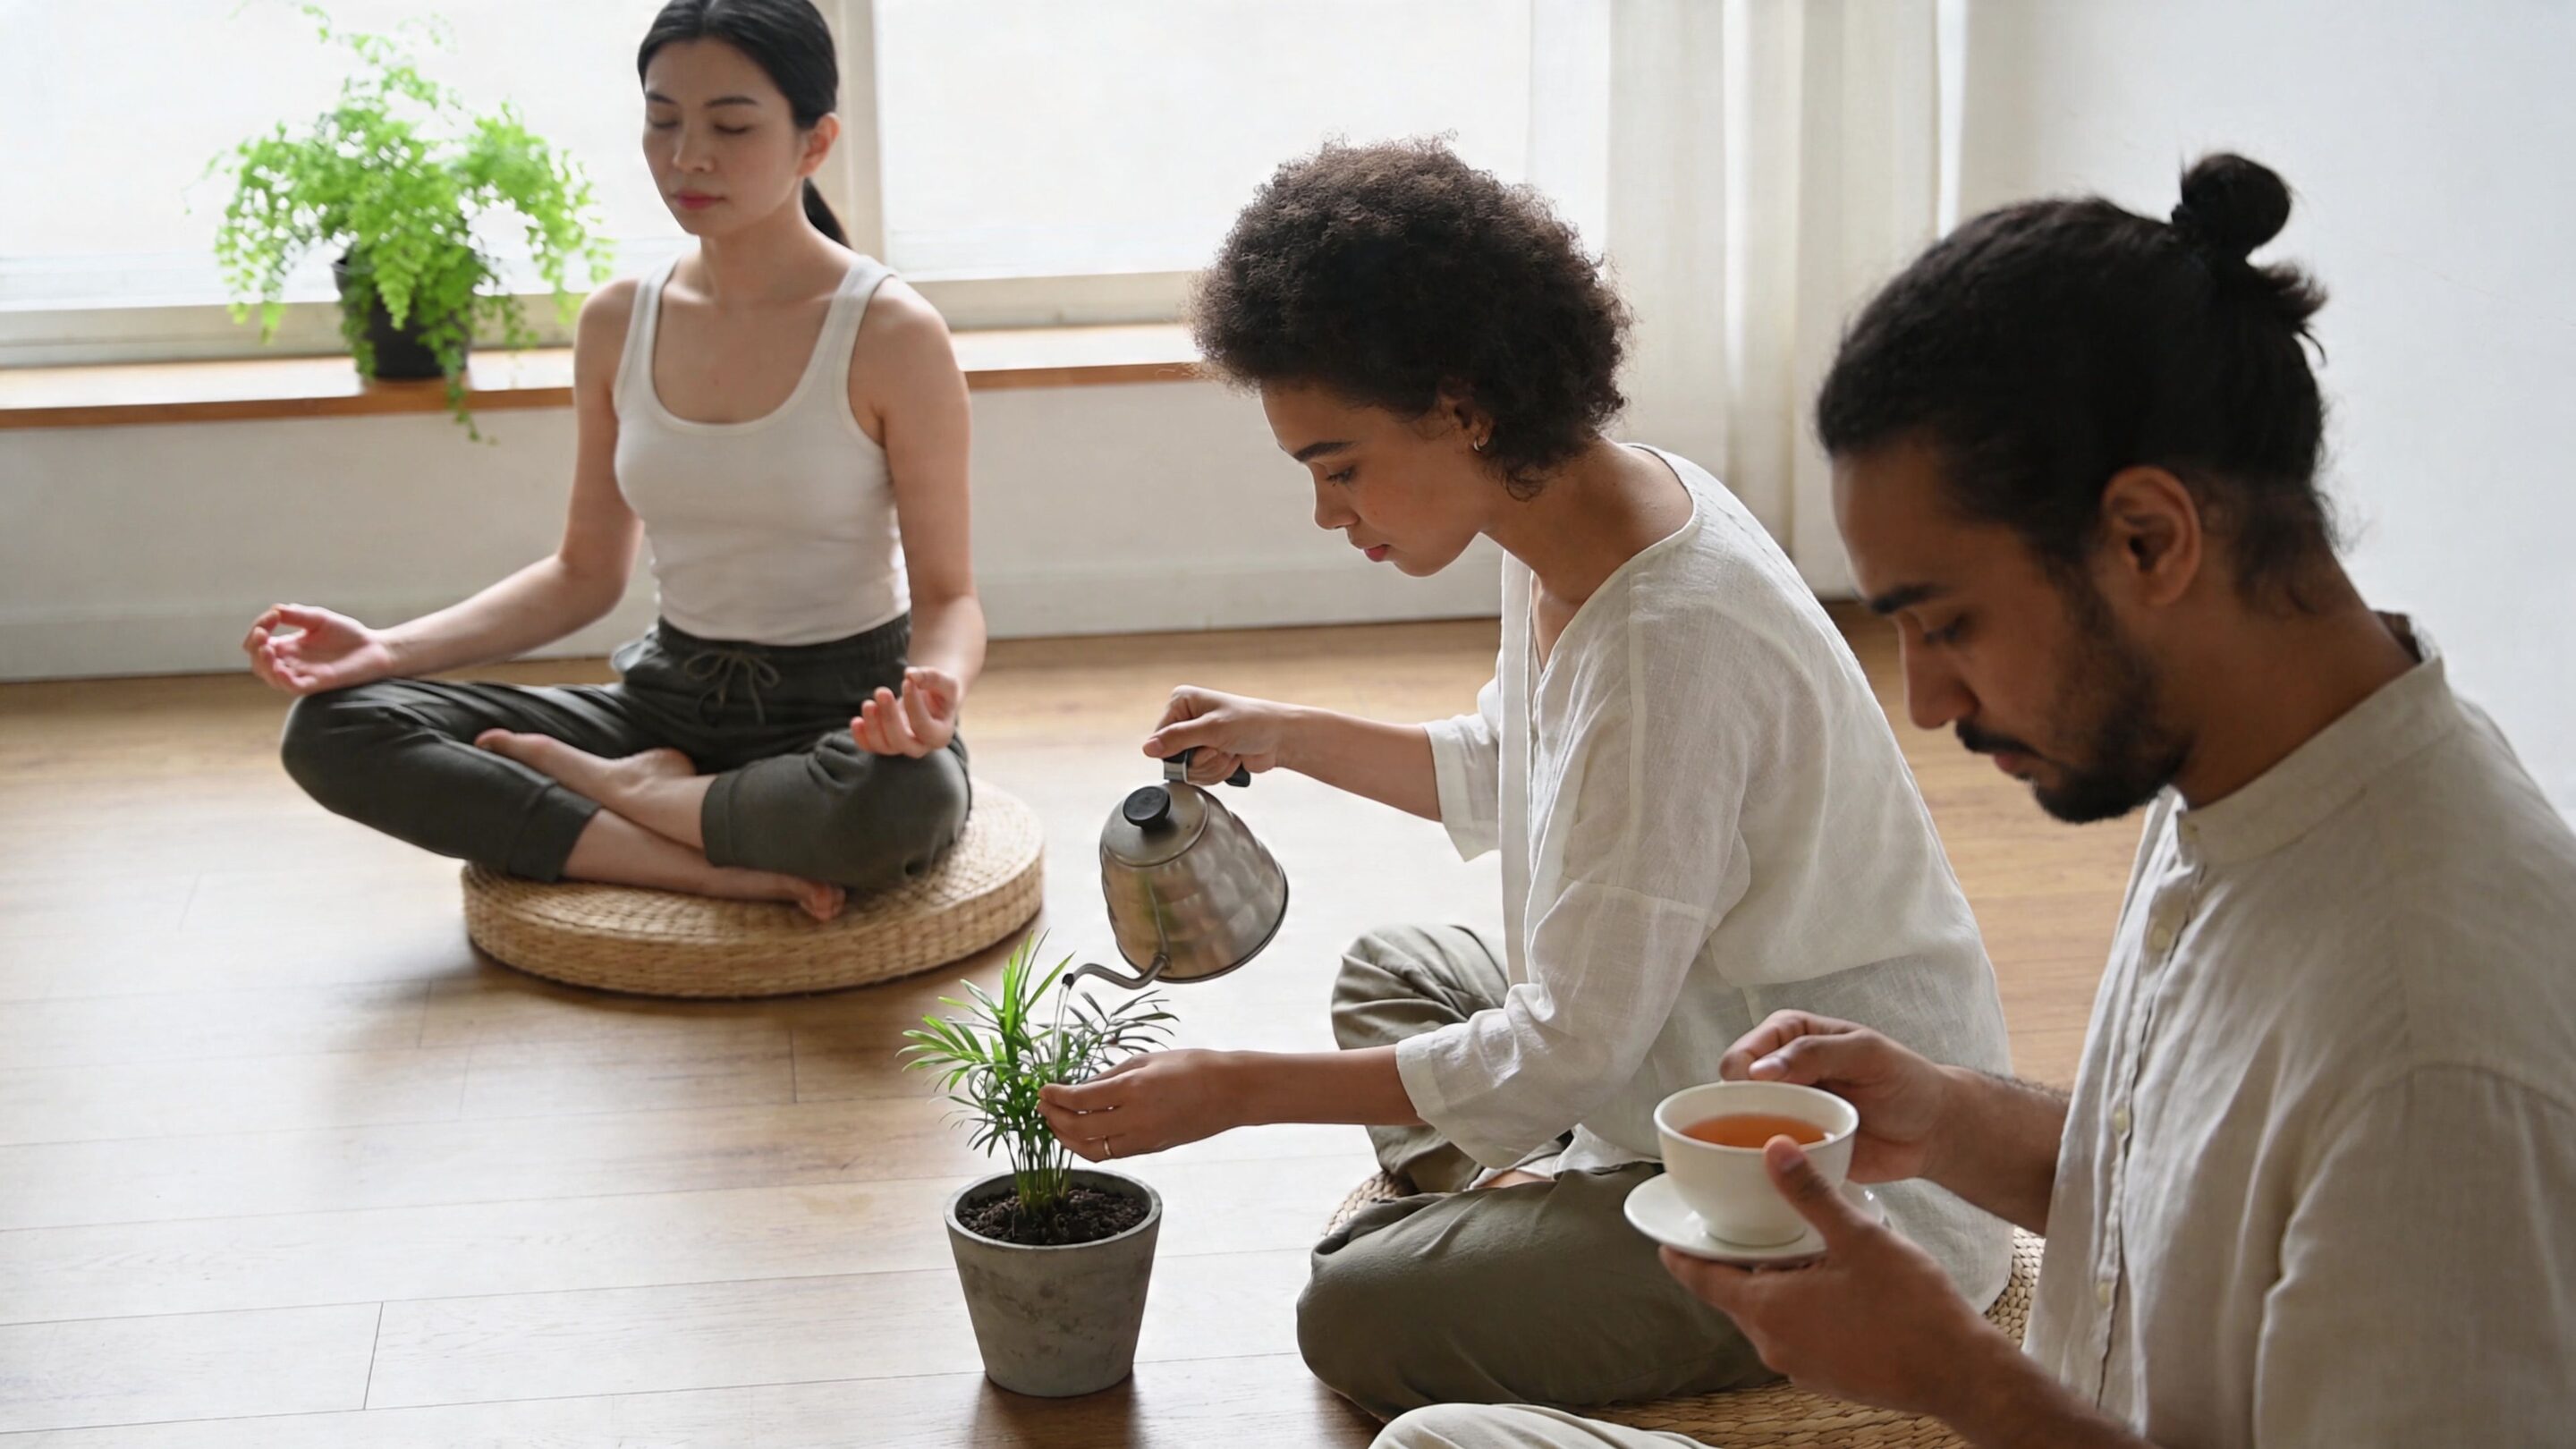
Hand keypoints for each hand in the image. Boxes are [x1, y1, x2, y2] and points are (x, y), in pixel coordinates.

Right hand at [242, 604, 396, 696]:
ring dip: (263, 664)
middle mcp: (291, 662)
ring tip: (267, 650)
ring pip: (270, 677)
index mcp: (288, 646)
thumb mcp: (318, 618)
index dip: (258, 629)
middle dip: (254, 647)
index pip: (259, 642)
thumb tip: (274, 609)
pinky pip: (293, 687)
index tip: (274, 616)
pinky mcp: (317, 683)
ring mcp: (302, 674)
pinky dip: (283, 680)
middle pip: (258, 662)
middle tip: (263, 634)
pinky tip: (281, 669)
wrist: (374, 648)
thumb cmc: (347, 634)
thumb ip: (297, 615)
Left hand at [852, 667, 959, 756]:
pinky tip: (856, 720)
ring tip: (868, 703)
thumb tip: (910, 675)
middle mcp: (921, 746)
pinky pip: (870, 747)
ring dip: (872, 726)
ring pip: (884, 746)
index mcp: (940, 735)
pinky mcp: (884, 743)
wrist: (929, 699)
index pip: (924, 727)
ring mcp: (901, 747)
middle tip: (881, 691)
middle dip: (889, 717)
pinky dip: (860, 737)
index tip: (906, 681)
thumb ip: (932, 677)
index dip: (914, 706)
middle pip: (901, 742)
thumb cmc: (939, 692)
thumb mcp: (945, 681)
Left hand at [1038, 1049, 1239, 1159]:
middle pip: (1079, 1128)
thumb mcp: (1147, 1060)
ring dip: (1067, 1138)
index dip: (1055, 1096)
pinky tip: (1083, 1133)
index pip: (1079, 1099)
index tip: (1043, 1090)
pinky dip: (1090, 1145)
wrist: (1230, 1092)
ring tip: (1056, 1124)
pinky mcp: (1151, 1149)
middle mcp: (1135, 1118)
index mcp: (1133, 1089)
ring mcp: (1143, 1138)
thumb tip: (1081, 1087)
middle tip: (1043, 1106)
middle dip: (1054, 1118)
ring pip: (1092, 1149)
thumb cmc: (1192, 1067)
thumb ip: (1111, 1075)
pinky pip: (1112, 1153)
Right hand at [1144, 687, 1298, 783]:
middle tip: (1220, 747)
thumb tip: (1147, 748)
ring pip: (1190, 770)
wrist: (1280, 738)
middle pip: (1174, 758)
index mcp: (1182, 702)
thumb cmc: (1253, 723)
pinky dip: (1219, 771)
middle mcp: (1187, 719)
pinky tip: (1234, 758)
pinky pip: (1202, 776)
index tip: (1202, 744)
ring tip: (1230, 751)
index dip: (1179, 750)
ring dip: (1213, 766)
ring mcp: (1198, 739)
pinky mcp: (1210, 755)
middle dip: (1201, 760)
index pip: (1159, 738)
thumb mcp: (1212, 729)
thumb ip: (1177, 739)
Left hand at [1660, 1139, 2010, 1418]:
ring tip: (1791, 1248)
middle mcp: (1773, 1345)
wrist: (1959, 1374)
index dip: (1682, 1255)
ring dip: (1774, 1284)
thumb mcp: (1857, 1238)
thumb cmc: (1910, 1309)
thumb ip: (1810, 1194)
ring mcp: (1800, 1367)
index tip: (1665, 1238)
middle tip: (1742, 1225)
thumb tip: (1776, 1149)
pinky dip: (1800, 1307)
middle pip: (1736, 1295)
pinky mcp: (1827, 1377)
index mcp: (1768, 1310)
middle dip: (1737, 1261)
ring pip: (1770, 1315)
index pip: (1703, 1279)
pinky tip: (1828, 1285)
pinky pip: (1798, 1334)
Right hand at [1720, 1011, 1955, 1184]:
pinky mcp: (1796, 1147)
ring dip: (1751, 1138)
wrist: (1932, 1131)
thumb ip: (1816, 1053)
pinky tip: (1778, 1168)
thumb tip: (1760, 1070)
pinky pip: (1766, 1156)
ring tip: (1776, 1148)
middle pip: (1735, 1091)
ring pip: (1743, 1126)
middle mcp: (1781, 1073)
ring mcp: (1786, 1112)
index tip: (1764, 1091)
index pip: (1745, 1051)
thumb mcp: (1866, 1054)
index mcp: (1791, 1036)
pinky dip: (1766, 1162)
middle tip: (1773, 1124)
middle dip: (1743, 1109)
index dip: (1745, 1072)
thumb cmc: (1905, 1081)